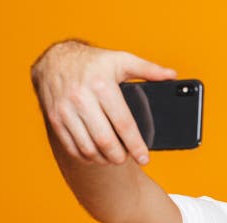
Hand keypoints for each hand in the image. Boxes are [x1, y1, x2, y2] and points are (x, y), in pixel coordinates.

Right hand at [30, 39, 175, 165]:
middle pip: (105, 141)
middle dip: (119, 156)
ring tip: (113, 157)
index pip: (124, 124)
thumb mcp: (121, 60)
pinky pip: (71, 147)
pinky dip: (86, 157)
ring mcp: (65, 110)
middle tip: (127, 158)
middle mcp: (82, 98)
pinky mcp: (54, 118)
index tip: (144, 158)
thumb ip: (148, 69)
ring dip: (103, 159)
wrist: (55, 59)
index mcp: (102, 85)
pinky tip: (96, 155)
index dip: (136, 145)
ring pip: (88, 148)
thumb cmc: (94, 62)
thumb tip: (171, 75)